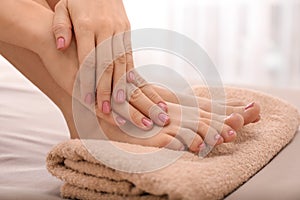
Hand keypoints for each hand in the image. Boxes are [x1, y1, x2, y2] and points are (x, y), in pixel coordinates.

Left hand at [52, 0, 169, 129]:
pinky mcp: (127, 30)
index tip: (87, 100)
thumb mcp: (62, 7)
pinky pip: (129, 53)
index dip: (88, 82)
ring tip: (120, 103)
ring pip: (121, 61)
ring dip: (121, 83)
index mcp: (86, 25)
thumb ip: (60, 27)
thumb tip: (60, 47)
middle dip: (105, 89)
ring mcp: (119, 29)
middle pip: (106, 64)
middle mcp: (105, 29)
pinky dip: (130, 69)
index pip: (88, 60)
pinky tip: (130, 84)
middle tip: (105, 109)